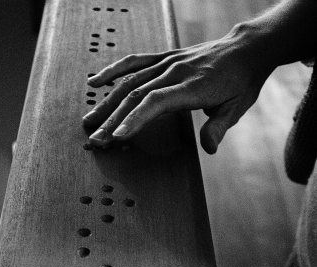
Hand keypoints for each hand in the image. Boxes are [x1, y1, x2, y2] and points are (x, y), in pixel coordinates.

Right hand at [83, 25, 273, 153]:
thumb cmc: (241, 82)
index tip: (117, 137)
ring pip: (129, 81)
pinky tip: (94, 82)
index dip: (135, 119)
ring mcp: (167, 62)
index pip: (156, 102)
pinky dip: (113, 71)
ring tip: (88, 121)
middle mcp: (175, 72)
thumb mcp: (236, 108)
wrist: (246, 49)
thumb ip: (219, 127)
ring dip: (106, 102)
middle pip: (136, 95)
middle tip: (95, 140)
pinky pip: (134, 62)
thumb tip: (209, 149)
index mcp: (192, 86)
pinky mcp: (164, 57)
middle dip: (113, 119)